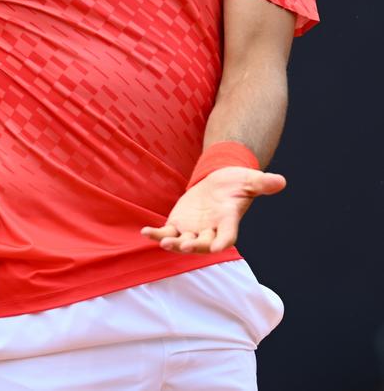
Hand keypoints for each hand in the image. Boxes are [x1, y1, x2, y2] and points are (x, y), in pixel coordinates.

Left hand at [141, 167, 285, 253]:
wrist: (219, 182)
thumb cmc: (236, 182)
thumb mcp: (249, 179)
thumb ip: (262, 183)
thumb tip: (281, 181)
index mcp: (228, 221)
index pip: (228, 235)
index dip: (223, 241)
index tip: (220, 248)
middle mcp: (211, 231)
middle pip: (203, 243)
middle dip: (194, 245)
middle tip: (184, 245)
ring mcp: (194, 230)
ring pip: (183, 242)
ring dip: (174, 244)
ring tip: (163, 242)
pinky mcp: (179, 225)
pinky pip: (167, 233)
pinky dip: (157, 234)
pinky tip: (146, 231)